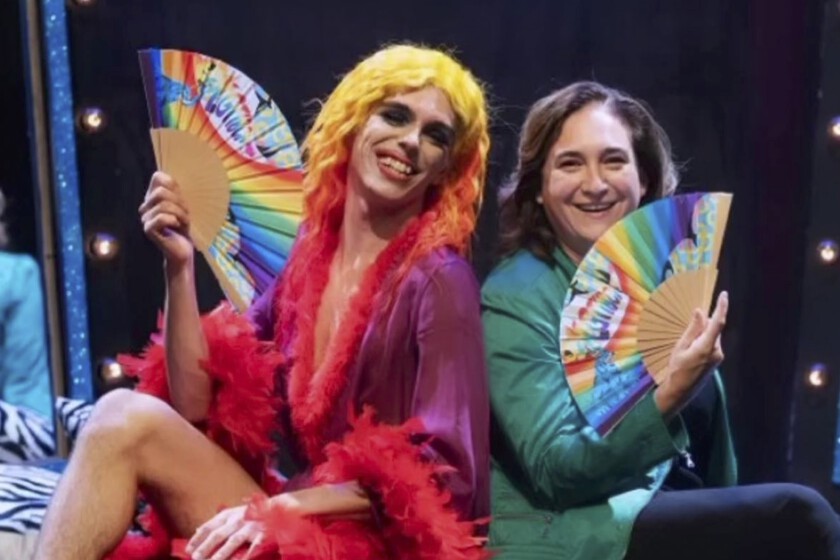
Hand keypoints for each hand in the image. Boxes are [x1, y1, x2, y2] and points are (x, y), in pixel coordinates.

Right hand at [139, 171, 193, 268]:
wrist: (183, 250)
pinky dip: (175, 221)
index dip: (173, 185)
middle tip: (185, 215)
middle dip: (179, 202)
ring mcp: (145, 218)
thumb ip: (173, 191)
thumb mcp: (182, 206)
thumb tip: (162, 175)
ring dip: (180, 214)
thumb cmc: (183, 228)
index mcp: (153, 197)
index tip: (182, 200)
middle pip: (161, 191)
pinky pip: (162, 217)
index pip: (158, 178)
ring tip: (184, 222)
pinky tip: (177, 227)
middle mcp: (146, 206)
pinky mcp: (148, 229)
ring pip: (164, 205)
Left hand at [185, 505, 269, 559]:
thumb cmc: (250, 514)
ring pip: (233, 540)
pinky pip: (254, 545)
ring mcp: (250, 526)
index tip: (188, 550)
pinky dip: (248, 554)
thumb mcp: (232, 513)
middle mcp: (237, 519)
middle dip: (206, 547)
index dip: (198, 539)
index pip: (209, 527)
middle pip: (218, 534)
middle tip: (196, 558)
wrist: (276, 507)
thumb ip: (217, 522)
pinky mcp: (263, 533)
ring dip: (222, 553)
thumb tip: (197, 531)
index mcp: (228, 515)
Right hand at [654, 291, 728, 417]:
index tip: (724, 294)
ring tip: (686, 344)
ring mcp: (718, 356)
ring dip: (701, 332)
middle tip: (690, 323)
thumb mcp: (680, 347)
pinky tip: (690, 348)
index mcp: (706, 347)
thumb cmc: (676, 369)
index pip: (718, 323)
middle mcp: (716, 351)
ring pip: (711, 335)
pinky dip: (702, 339)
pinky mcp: (716, 360)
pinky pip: (711, 343)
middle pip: (713, 328)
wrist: (680, 391)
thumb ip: (692, 329)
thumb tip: (701, 312)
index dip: (721, 307)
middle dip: (704, 322)